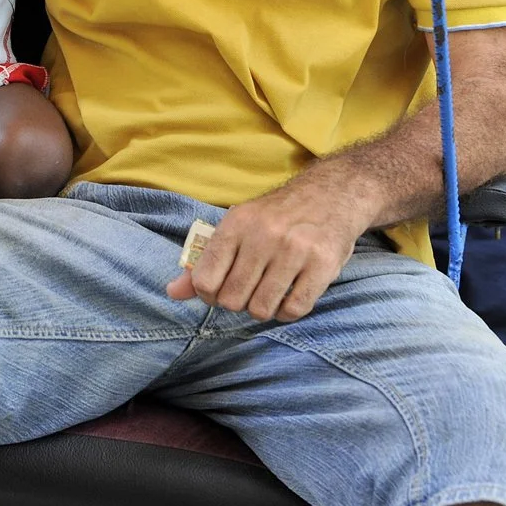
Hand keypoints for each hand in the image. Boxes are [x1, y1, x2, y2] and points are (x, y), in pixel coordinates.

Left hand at [165, 171, 371, 321]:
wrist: (333, 194)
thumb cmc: (278, 216)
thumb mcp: (239, 226)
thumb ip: (206, 260)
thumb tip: (173, 292)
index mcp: (237, 223)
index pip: (205, 279)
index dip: (208, 294)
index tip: (219, 289)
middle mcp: (264, 235)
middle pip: (232, 299)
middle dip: (237, 302)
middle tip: (248, 290)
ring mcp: (295, 251)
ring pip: (261, 309)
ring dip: (263, 309)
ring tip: (269, 292)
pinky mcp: (323, 265)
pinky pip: (294, 310)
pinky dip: (287, 312)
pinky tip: (289, 296)